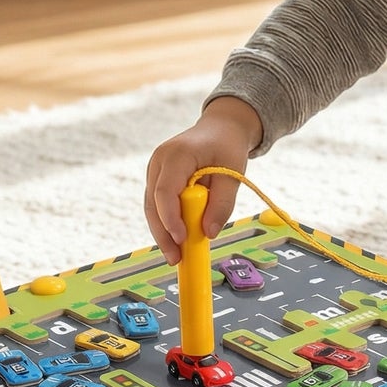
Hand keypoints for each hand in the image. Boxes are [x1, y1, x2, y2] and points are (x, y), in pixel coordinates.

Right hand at [144, 97, 262, 264]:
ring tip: (176, 257)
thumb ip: (222, 204)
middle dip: (163, 233)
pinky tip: (177, 241)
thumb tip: (208, 233)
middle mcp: (159, 161)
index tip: (182, 239)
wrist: (221, 128)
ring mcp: (155, 169)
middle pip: (153, 203)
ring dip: (163, 232)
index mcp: (177, 154)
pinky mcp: (158, 179)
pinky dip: (167, 222)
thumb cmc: (228, 147)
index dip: (170, 218)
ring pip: (152, 207)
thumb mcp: (233, 173)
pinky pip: (158, 205)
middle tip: (176, 259)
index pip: (165, 191)